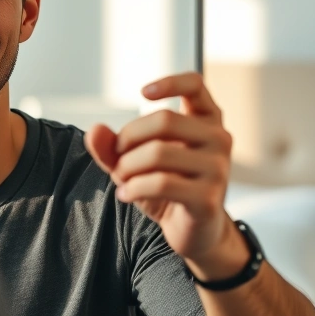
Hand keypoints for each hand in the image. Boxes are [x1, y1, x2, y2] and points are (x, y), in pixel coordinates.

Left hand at [84, 73, 237, 267]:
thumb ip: (112, 146)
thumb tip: (95, 130)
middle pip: (164, 120)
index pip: (196, 85)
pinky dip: (134, 188)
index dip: (170, 83)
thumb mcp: (135, 162)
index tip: (143, 93)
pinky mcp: (209, 198)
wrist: (192, 232)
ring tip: (121, 179)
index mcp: (206, 120)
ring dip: (127, 167)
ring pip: (159, 152)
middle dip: (128, 138)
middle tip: (117, 158)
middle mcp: (219, 139)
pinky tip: (125, 194)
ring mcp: (218, 168)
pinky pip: (161, 183)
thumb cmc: (167, 187)